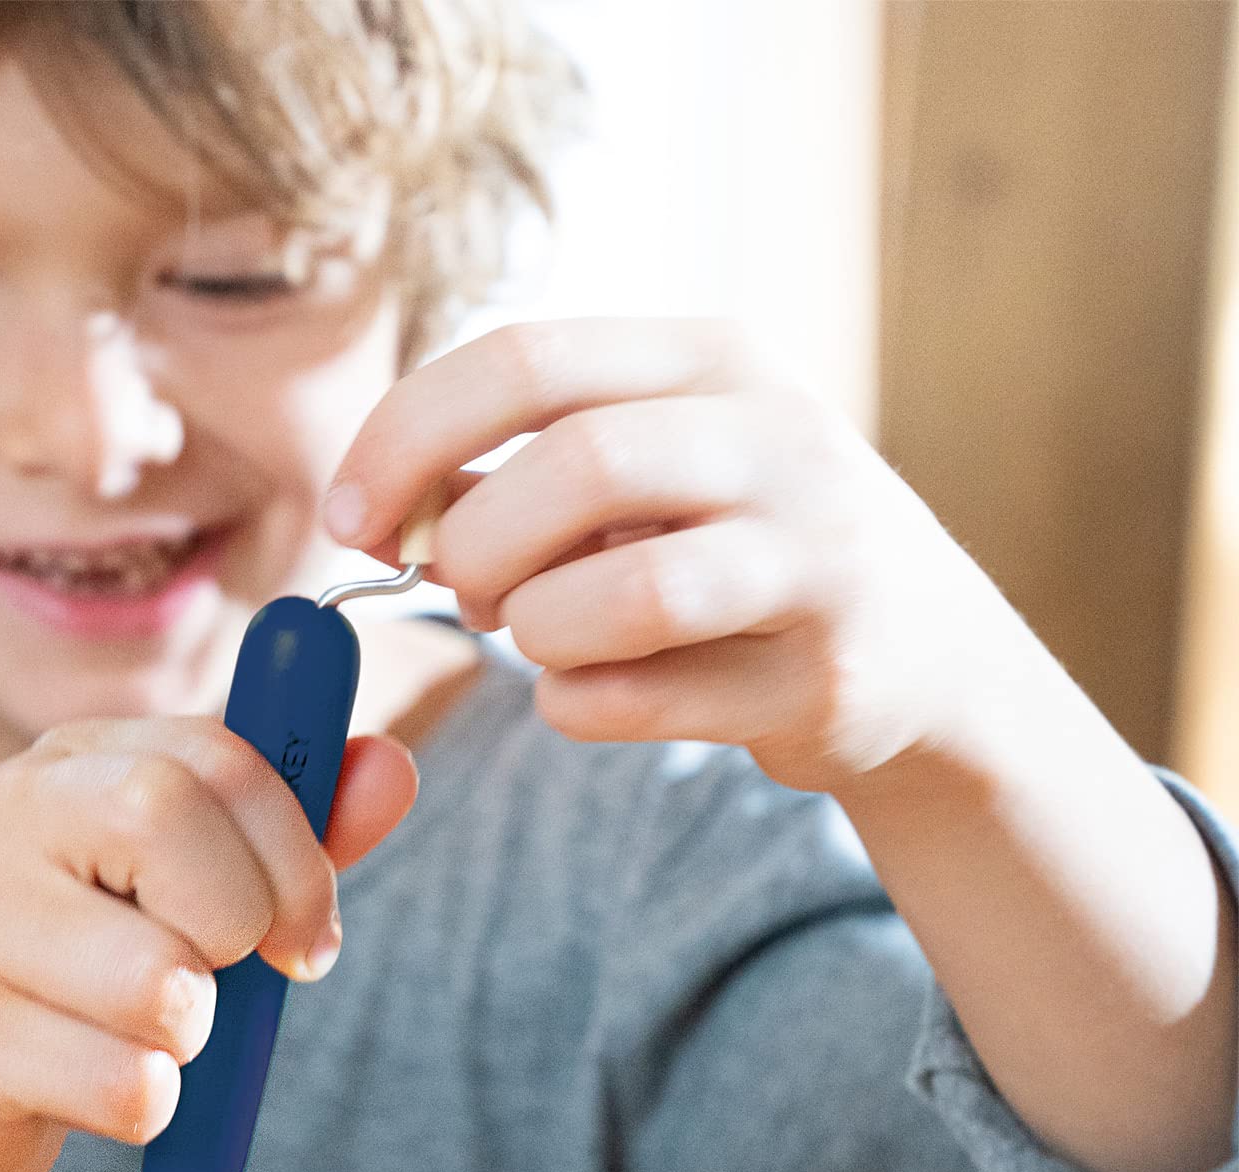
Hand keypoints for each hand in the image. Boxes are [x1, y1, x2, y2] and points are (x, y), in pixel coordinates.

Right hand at [0, 719, 416, 1171]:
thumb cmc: (70, 980)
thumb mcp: (178, 891)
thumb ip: (287, 834)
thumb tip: (393, 769)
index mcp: (68, 764)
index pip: (213, 755)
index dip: (295, 850)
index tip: (308, 935)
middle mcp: (0, 819)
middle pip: (165, 819)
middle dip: (237, 925)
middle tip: (221, 982)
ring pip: (157, 981)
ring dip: (190, 1038)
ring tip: (141, 1039)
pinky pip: (124, 1086)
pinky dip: (148, 1109)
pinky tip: (91, 1092)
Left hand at [326, 318, 1062, 794]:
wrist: (929, 658)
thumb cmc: (742, 553)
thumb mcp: (656, 470)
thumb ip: (526, 471)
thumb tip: (384, 502)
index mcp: (715, 361)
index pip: (525, 358)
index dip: (404, 439)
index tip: (348, 519)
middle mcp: (778, 439)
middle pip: (571, 469)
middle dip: (478, 549)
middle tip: (469, 593)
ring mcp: (815, 560)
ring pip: (615, 597)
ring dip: (536, 634)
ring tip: (547, 638)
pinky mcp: (821, 678)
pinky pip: (630, 701)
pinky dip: (575, 706)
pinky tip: (602, 691)